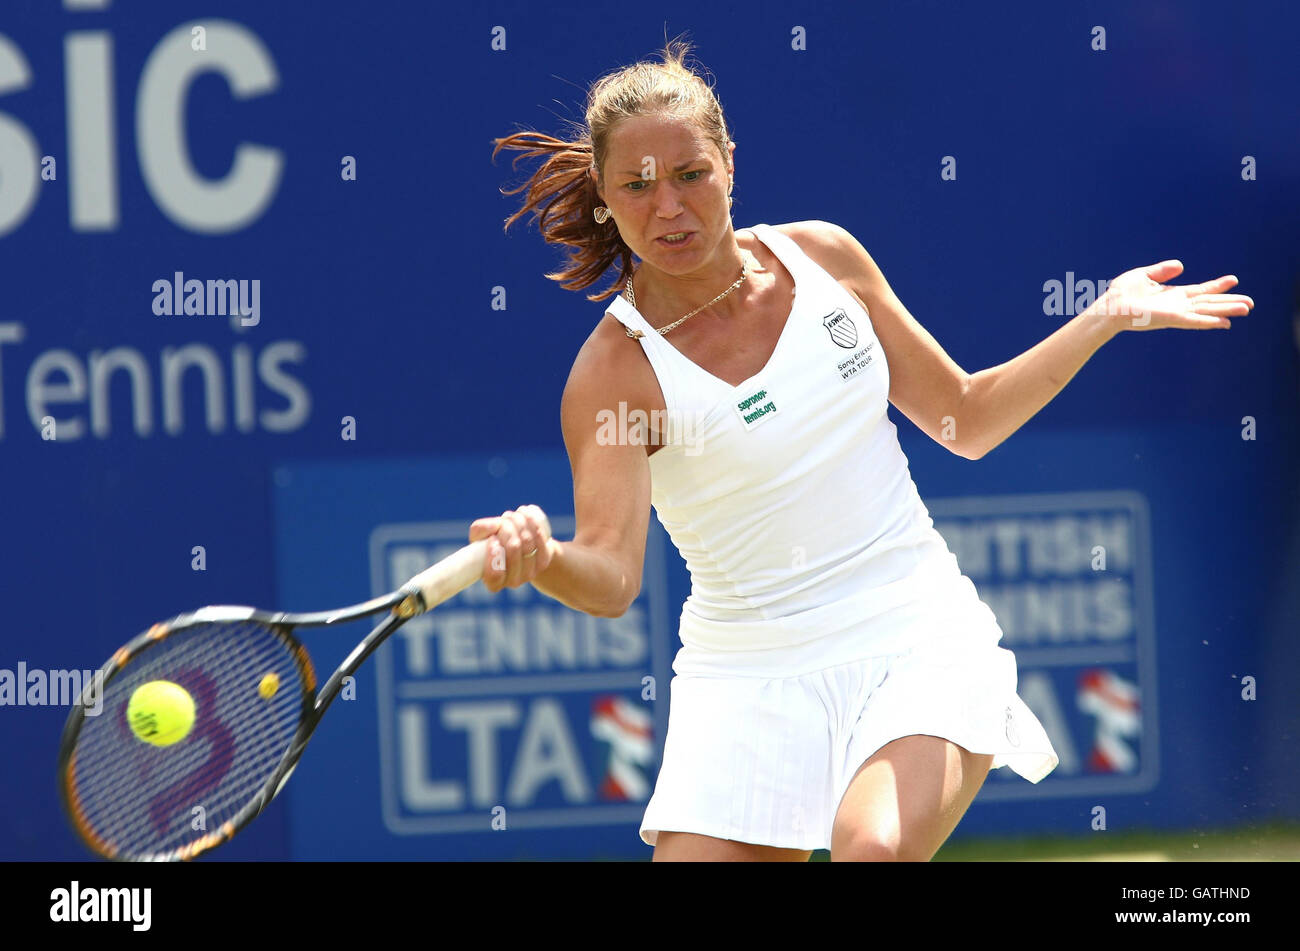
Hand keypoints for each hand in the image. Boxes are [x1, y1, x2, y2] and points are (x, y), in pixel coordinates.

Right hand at [468, 504, 556, 591]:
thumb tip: (493, 527)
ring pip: (527, 541)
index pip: (494, 576)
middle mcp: (512, 582)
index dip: (494, 555)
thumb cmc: (496, 541)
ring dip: (519, 522)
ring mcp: (529, 573)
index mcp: (493, 582)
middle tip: (503, 521)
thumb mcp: (481, 537)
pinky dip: (532, 524)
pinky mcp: (543, 562)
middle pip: (513, 548)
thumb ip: (480, 530)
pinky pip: (540, 540)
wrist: (520, 545)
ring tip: (513, 516)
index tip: (493, 538)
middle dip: (507, 529)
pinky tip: (526, 515)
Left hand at [1091, 260, 1253, 331]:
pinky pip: (1194, 320)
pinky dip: (1209, 321)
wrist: (1110, 307)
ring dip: (1226, 311)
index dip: (1217, 287)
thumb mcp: (1144, 275)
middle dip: (1229, 302)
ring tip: (1246, 309)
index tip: (1233, 280)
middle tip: (1250, 303)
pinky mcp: (1171, 319)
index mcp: (1172, 295)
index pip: (1200, 291)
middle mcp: (1177, 305)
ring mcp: (1176, 313)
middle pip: (1208, 303)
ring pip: (1206, 311)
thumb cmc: (1121, 294)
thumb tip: (1182, 266)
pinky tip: (1224, 323)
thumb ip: (1163, 270)